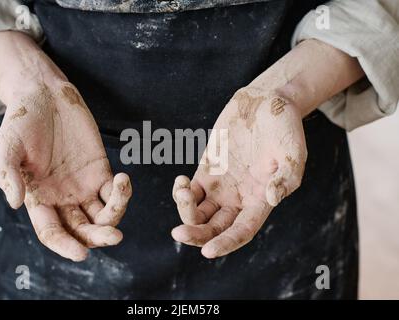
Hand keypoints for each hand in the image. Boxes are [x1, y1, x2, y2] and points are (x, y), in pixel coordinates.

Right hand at [0, 81, 131, 260]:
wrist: (45, 96)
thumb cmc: (22, 121)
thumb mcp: (8, 145)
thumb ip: (9, 173)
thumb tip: (15, 203)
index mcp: (39, 199)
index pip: (52, 232)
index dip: (65, 246)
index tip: (82, 254)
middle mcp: (63, 199)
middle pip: (82, 230)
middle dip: (97, 238)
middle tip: (114, 237)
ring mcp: (83, 186)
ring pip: (102, 216)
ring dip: (115, 215)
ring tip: (121, 190)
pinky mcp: (101, 171)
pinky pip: (114, 191)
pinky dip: (123, 192)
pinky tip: (124, 178)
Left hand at [171, 87, 306, 257]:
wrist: (267, 103)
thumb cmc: (285, 129)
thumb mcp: (293, 153)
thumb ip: (286, 178)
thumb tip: (272, 198)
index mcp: (260, 201)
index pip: (241, 232)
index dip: (225, 244)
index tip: (207, 252)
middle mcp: (238, 199)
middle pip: (214, 229)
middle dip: (196, 235)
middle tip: (178, 233)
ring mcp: (221, 186)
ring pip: (198, 213)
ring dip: (185, 211)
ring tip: (182, 191)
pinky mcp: (207, 171)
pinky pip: (190, 192)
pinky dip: (181, 193)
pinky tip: (180, 182)